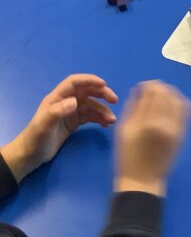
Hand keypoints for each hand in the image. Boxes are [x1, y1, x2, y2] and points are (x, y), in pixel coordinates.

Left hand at [1, 74, 117, 182]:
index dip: (89, 80)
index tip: (104, 84)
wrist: (30, 156)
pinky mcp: (73, 123)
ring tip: (112, 120)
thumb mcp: (45, 126)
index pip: (74, 83)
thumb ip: (58, 112)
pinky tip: (106, 124)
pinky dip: (99, 118)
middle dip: (101, 94)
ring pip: (91, 105)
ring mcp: (70, 113)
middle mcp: (65, 102)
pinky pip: (90, 116)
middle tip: (114, 100)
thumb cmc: (35, 139)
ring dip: (103, 110)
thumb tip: (75, 102)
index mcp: (56, 98)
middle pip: (86, 92)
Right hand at [115, 81, 190, 197]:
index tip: (142, 87)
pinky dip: (179, 103)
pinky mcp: (183, 133)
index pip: (154, 92)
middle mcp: (167, 123)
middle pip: (168, 93)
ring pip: (180, 100)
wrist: (144, 180)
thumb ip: (133, 106)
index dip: (149, 85)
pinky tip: (170, 105)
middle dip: (160, 88)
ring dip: (171, 94)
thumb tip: (141, 90)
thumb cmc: (128, 156)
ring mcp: (178, 128)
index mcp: (149, 122)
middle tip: (151, 90)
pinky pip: (186, 111)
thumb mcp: (124, 129)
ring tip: (161, 96)